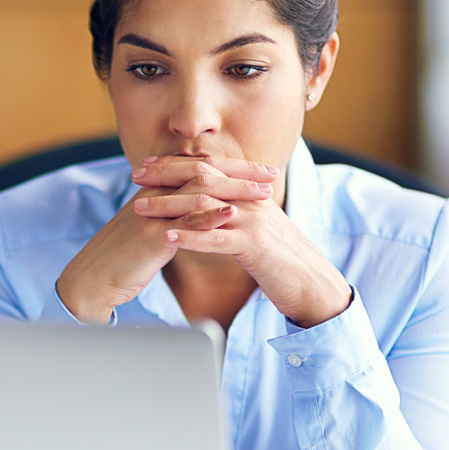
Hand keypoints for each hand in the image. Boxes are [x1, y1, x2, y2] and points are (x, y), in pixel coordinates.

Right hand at [56, 155, 277, 322]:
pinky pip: (184, 222)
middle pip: (203, 172)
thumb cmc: (121, 261)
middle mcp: (154, 196)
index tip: (261, 170)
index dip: (232, 167)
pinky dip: (210, 216)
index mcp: (155, 192)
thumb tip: (197, 213)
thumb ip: (171, 218)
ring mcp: (151, 214)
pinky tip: (233, 213)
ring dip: (234, 190)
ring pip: (198, 191)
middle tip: (272, 173)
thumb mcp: (148, 232)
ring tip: (264, 192)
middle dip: (241, 171)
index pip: (199, 169)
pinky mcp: (149, 236)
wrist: (91, 281)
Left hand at [131, 155, 351, 326]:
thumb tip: (206, 209)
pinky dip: (191, 237)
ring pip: (206, 205)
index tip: (147, 166)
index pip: (209, 169)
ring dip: (170, 205)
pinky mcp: (256, 247)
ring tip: (140, 208)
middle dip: (166, 176)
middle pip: (204, 178)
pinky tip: (168, 237)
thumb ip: (232, 215)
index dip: (176, 165)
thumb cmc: (280, 261)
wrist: (313, 285)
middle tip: (135, 177)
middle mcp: (251, 201)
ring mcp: (254, 222)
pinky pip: (219, 239)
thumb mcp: (255, 230)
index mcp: (249, 194)